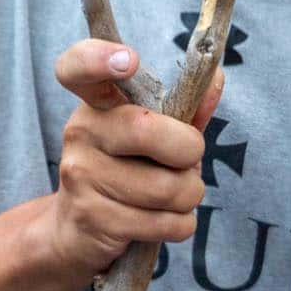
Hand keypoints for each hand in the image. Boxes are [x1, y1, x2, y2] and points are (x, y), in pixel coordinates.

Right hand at [46, 41, 220, 283]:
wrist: (74, 232)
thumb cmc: (124, 173)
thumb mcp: (150, 137)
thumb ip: (184, 110)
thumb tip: (216, 77)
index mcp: (95, 104)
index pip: (78, 67)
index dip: (99, 58)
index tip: (128, 60)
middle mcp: (80, 134)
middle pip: (147, 131)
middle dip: (189, 151)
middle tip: (188, 160)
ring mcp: (81, 176)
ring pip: (167, 188)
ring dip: (188, 196)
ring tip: (173, 196)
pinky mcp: (93, 219)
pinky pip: (165, 223)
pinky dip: (180, 225)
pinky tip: (163, 221)